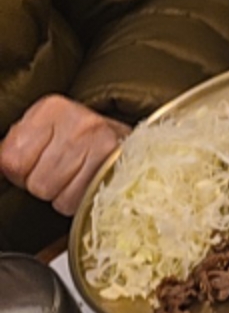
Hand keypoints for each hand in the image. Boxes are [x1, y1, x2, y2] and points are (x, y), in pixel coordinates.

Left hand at [0, 95, 127, 215]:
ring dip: (60, 195)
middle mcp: (79, 124)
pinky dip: (77, 202)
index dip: (17, 171)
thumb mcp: (45, 128)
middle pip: (36, 182)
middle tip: (56, 173)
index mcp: (52, 109)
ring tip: (73, 179)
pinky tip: (86, 185)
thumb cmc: (82, 138)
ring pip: (57, 196)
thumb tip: (2, 168)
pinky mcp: (117, 170)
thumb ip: (18, 145)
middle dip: (41, 184)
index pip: (11, 159)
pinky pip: (78, 204)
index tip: (32, 165)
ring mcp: (102, 147)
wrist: (131, 142)